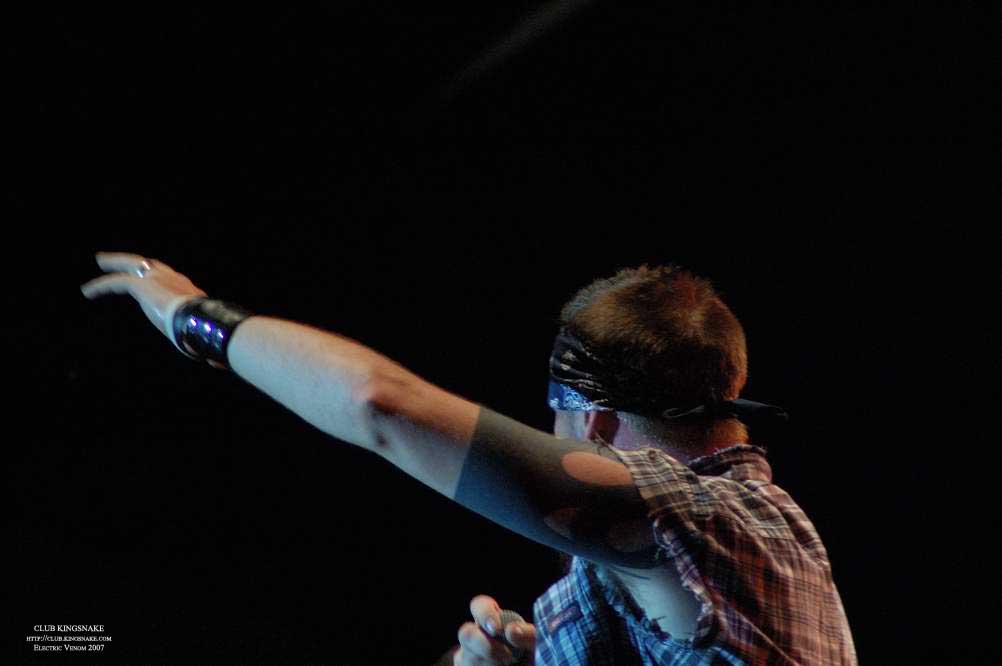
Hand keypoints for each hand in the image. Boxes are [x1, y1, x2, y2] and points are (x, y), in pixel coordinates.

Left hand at [80, 252, 206, 343]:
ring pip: (133, 264)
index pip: (173, 280)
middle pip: (152, 265)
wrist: (202, 322)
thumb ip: (203, 342)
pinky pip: (117, 282)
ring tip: (101, 261)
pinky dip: (102, 286)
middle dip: (136, 262)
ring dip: (116, 262)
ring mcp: (159, 279)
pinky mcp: (143, 285)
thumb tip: (216, 362)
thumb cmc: (207, 331)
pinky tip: (88, 291)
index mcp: (189, 290)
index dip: (162, 280)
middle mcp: (175, 279)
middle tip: (122, 260)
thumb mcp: (204, 334)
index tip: (153, 282)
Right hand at [454, 595, 535, 665]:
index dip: (485, 614)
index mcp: (492, 620)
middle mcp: (475, 636)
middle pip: (465, 633)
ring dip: (491, 664)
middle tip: (508, 657)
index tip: (497, 629)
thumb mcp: (535, 643)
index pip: (479, 605)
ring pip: (469, 657)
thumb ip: (528, 634)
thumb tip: (511, 630)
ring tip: (508, 665)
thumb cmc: (532, 654)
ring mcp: (469, 656)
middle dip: (485, 646)